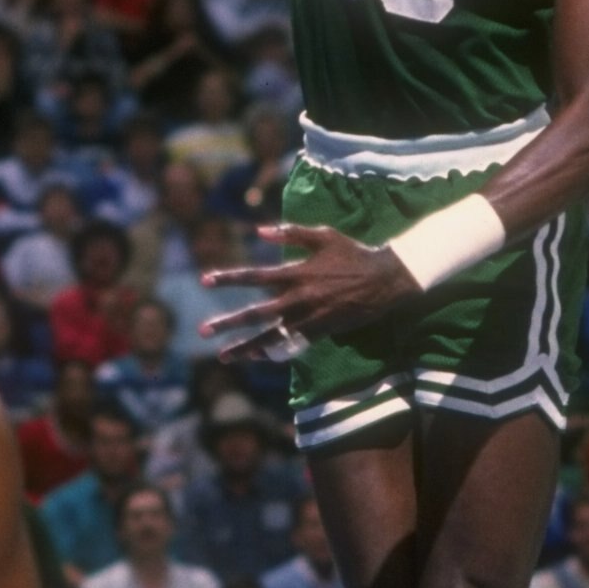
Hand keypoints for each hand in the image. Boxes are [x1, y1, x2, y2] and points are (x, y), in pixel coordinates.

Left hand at [199, 223, 406, 364]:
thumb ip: (291, 231)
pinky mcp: (321, 332)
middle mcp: (298, 299)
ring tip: (225, 356)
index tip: (204, 280)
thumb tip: (259, 230)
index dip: (228, 278)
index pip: (254, 276)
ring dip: (246, 347)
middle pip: (256, 313)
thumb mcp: (324, 235)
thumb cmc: (353, 254)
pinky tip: (257, 357)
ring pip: (271, 336)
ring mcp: (309, 319)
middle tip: (204, 331)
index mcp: (296, 273)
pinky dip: (273, 351)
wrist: (385, 280)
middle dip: (228, 323)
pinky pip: (292, 345)